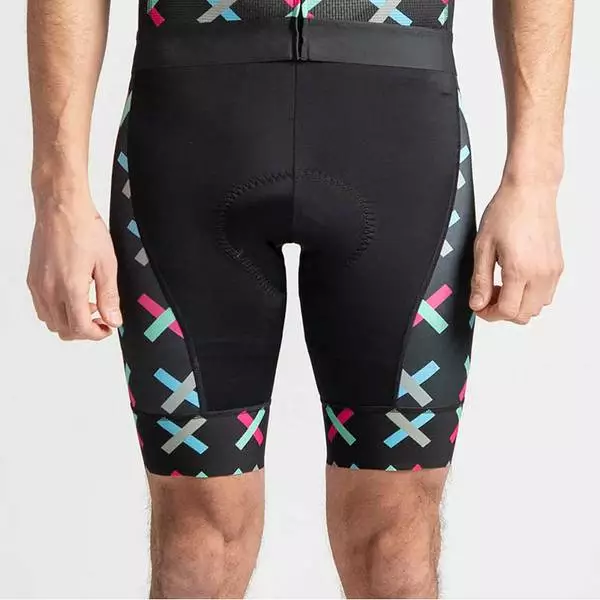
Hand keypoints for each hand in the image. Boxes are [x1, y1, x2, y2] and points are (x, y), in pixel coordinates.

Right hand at [27, 190, 121, 340]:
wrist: (61, 208)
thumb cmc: (84, 229)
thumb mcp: (107, 264)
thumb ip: (109, 296)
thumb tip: (114, 320)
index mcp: (70, 287)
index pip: (80, 328)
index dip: (96, 334)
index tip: (108, 328)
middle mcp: (48, 290)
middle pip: (63, 329)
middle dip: (84, 331)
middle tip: (101, 319)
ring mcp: (37, 285)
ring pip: (50, 321)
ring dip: (70, 321)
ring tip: (89, 305)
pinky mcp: (32, 278)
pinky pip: (42, 307)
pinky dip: (57, 311)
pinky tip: (73, 296)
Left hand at [469, 180, 563, 323]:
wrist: (530, 191)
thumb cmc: (507, 211)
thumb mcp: (483, 247)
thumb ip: (480, 280)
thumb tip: (477, 303)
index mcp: (520, 270)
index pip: (507, 311)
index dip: (489, 314)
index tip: (478, 306)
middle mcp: (541, 274)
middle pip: (524, 315)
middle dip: (502, 312)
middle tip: (486, 296)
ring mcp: (553, 271)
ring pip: (537, 307)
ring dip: (517, 304)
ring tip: (500, 286)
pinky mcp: (558, 266)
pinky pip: (546, 294)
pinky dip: (530, 295)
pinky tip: (514, 279)